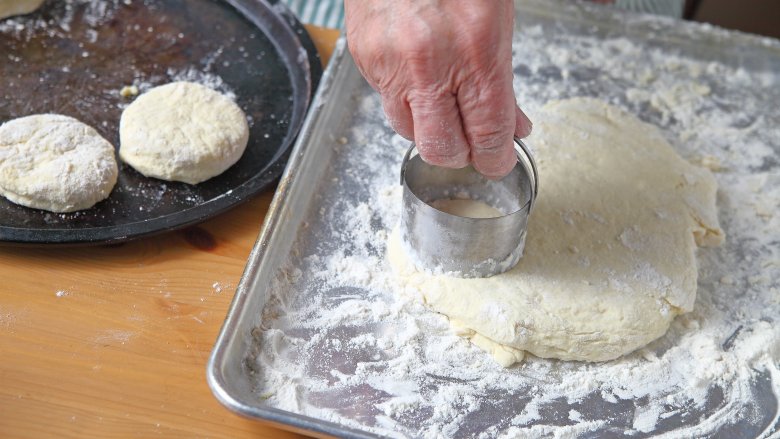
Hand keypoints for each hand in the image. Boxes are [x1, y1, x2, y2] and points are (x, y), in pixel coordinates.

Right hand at [344, 0, 531, 177]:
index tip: (498, 162)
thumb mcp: (497, 20)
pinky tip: (417, 76)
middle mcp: (430, 62)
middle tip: (470, 142)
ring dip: (429, 128)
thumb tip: (514, 125)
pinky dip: (405, 99)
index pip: (487, 133)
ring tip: (443, 104)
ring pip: (408, 131)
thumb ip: (504, 82)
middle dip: (459, 153)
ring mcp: (390, 61)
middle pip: (441, 148)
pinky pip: (386, 99)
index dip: (495, 158)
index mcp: (476, 50)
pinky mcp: (364, 57)